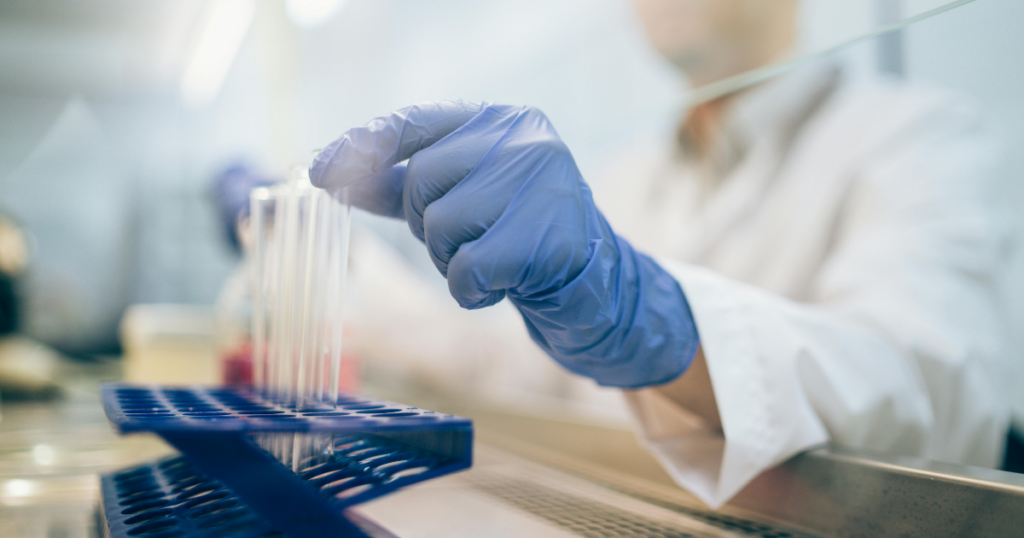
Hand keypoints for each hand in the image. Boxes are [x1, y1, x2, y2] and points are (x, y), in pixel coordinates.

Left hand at [311, 101, 698, 387]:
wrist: (593, 287)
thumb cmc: (517, 238)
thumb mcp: (459, 201)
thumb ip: (401, 184)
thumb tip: (328, 171)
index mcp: (504, 120)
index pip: (416, 122)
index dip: (364, 147)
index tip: (319, 172)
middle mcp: (526, 140)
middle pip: (423, 181)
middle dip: (428, 226)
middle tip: (469, 243)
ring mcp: (543, 184)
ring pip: (441, 226)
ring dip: (451, 261)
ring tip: (493, 261)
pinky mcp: (549, 236)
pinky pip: (466, 269)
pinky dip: (471, 291)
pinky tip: (504, 286)